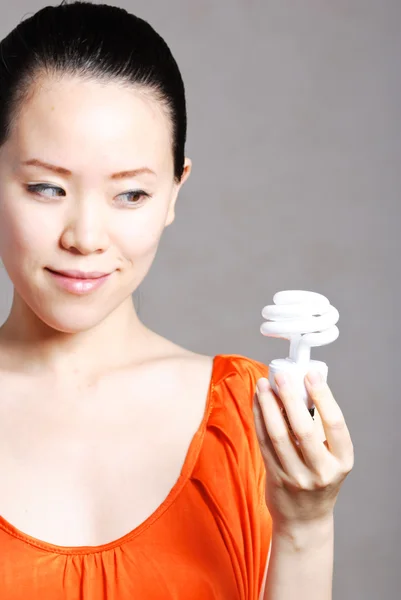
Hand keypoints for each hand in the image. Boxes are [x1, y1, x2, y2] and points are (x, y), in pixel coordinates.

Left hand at [253, 370, 353, 527]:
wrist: (304, 519)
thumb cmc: (319, 477)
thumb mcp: (331, 457)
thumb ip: (320, 427)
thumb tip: (300, 387)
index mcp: (342, 461)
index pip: (335, 423)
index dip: (323, 396)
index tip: (311, 375)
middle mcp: (321, 471)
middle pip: (303, 429)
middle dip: (290, 398)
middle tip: (281, 376)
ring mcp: (296, 476)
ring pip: (277, 435)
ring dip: (268, 405)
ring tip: (263, 384)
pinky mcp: (275, 477)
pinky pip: (264, 442)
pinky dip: (259, 418)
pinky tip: (257, 402)